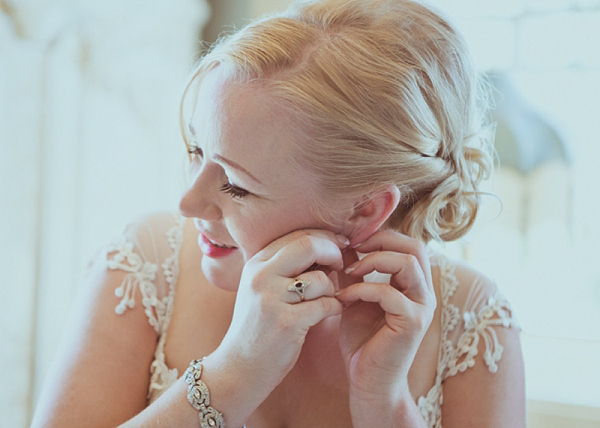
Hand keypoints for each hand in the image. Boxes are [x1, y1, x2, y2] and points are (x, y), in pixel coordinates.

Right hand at [209, 230, 347, 396]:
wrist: (239, 367)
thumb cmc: (258, 326)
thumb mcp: (261, 287)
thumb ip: (285, 266)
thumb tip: (325, 245)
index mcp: (256, 263)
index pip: (297, 235)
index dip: (324, 237)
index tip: (338, 246)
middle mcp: (260, 276)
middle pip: (308, 245)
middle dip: (333, 252)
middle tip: (341, 265)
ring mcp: (271, 299)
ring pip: (320, 278)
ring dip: (332, 288)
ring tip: (328, 298)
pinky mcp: (286, 323)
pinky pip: (325, 305)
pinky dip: (336, 307)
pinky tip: (332, 312)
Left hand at [335, 230, 435, 400]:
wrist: (368, 380)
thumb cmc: (363, 340)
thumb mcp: (356, 297)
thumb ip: (355, 271)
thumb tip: (343, 242)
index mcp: (414, 285)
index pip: (409, 245)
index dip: (382, 236)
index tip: (352, 241)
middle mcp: (424, 293)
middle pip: (415, 247)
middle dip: (381, 241)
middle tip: (353, 247)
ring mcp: (422, 307)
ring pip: (407, 263)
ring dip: (372, 261)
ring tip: (348, 272)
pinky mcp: (412, 322)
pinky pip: (389, 293)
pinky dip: (362, 289)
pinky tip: (343, 298)